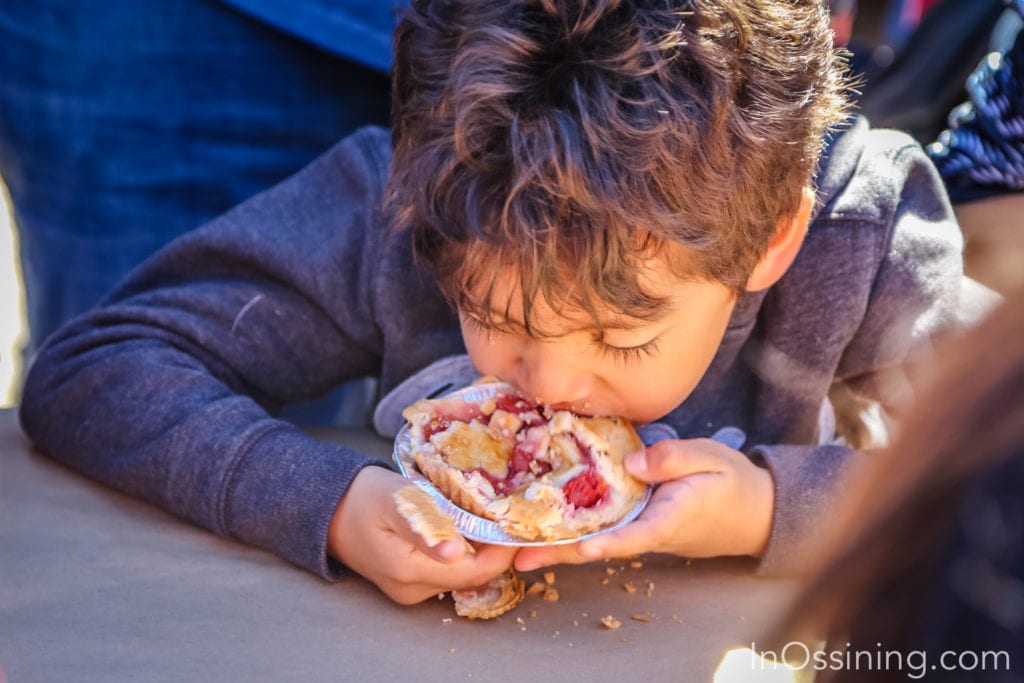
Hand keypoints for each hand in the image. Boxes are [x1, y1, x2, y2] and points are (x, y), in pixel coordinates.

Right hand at [329, 466, 516, 603]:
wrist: (333, 510)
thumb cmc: (366, 497)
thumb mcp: (396, 502)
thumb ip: (425, 526)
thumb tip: (454, 552)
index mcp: (409, 571)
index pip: (475, 571)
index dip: (501, 549)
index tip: (515, 521)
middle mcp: (412, 590)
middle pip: (473, 575)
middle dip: (493, 548)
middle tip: (504, 513)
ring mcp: (412, 592)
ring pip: (464, 575)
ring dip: (479, 550)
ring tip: (485, 516)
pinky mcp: (412, 586)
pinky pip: (450, 573)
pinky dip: (463, 553)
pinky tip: (463, 527)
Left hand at [514, 438, 774, 570]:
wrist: (756, 513)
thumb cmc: (732, 482)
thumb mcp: (710, 458)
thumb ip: (673, 458)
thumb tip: (631, 462)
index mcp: (673, 516)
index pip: (639, 534)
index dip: (611, 542)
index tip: (585, 548)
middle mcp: (651, 531)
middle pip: (601, 545)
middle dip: (560, 553)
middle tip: (517, 559)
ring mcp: (642, 532)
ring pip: (596, 541)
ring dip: (558, 546)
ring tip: (515, 550)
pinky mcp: (638, 526)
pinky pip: (602, 532)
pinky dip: (573, 532)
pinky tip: (544, 527)